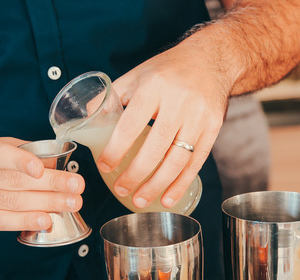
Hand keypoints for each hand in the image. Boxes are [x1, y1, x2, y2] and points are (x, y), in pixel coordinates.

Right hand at [0, 135, 84, 232]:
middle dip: (50, 185)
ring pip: (11, 203)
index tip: (42, 168)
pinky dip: (26, 221)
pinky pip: (2, 222)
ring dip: (46, 204)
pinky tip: (45, 220)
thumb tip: (53, 161)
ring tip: (70, 204)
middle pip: (13, 182)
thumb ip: (17, 151)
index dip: (19, 160)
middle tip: (76, 186)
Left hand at [98, 39, 229, 209]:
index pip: (132, 124)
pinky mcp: (213, 128)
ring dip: (157, 185)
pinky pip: (196, 162)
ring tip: (139, 200)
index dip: (117, 149)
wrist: (212, 58)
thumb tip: (86, 118)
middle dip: (136, 174)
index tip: (105, 166)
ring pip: (177, 159)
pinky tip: (168, 198)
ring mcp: (199, 117)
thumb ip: (113, 96)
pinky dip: (181, 183)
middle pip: (156, 147)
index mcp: (154, 87)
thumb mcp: (138, 74)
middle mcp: (179, 102)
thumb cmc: (169, 69)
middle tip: (120, 189)